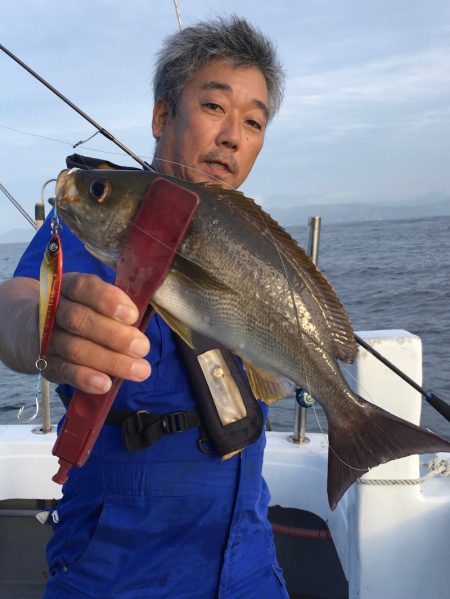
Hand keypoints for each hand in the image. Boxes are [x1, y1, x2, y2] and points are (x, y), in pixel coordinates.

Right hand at [44, 273, 150, 393]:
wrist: (29, 328)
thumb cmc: (78, 311)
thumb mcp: (92, 299)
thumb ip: (115, 306)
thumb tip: (142, 321)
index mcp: (68, 287)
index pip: (83, 287)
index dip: (107, 300)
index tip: (132, 315)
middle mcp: (52, 310)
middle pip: (80, 320)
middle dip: (115, 335)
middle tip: (142, 347)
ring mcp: (45, 337)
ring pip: (75, 348)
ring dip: (110, 361)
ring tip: (138, 370)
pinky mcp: (44, 363)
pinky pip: (64, 371)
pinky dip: (85, 378)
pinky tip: (105, 384)